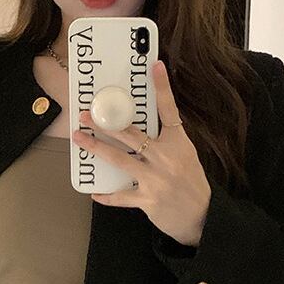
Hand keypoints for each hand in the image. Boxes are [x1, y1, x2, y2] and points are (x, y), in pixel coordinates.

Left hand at [72, 60, 210, 247]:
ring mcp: (156, 179)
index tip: (155, 66)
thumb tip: (138, 127)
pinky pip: (121, 196)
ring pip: (119, 160)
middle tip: (86, 114)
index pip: (169, 110)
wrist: (204, 217)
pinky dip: (107, 195)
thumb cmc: (192, 183)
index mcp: (178, 143)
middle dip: (106, 123)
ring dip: (96, 148)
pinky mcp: (148, 200)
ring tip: (79, 138)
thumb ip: (165, 141)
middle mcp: (166, 158)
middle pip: (131, 134)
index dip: (162, 88)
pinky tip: (94, 192)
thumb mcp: (185, 155)